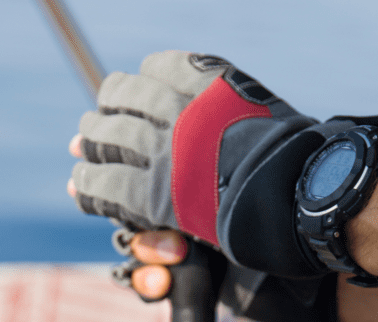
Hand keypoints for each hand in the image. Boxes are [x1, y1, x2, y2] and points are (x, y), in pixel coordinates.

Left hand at [67, 50, 332, 278]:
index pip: (157, 67)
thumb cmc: (294, 160)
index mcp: (209, 82)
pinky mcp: (152, 193)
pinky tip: (80, 187)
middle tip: (95, 122)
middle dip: (107, 108)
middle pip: (122, 96)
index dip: (142, 82)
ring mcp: (162, 150)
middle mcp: (180, 109)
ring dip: (90, 142)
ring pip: (105, 136)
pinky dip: (87, 184)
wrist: (298, 199)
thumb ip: (228, 102)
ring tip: (83, 149)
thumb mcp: (263, 109)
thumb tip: (212, 112)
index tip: (136, 94)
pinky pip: (103, 183)